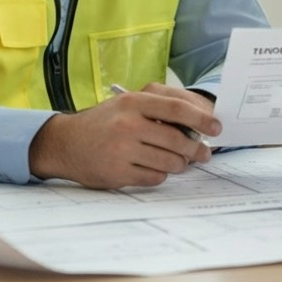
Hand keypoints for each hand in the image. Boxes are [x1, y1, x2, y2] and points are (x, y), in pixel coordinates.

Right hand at [28, 83, 221, 188]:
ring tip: (179, 161)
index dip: (201, 118)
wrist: (65, 143)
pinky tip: (154, 168)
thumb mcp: (127, 105)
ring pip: (170, 162)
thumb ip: (159, 110)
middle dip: (197, 149)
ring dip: (180, 164)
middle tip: (205, 153)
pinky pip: (155, 178)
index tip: (216, 127)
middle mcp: (128, 125)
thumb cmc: (104, 122)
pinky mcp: (118, 173)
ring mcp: (122, 151)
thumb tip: (198, 124)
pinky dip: (161, 174)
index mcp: (133, 102)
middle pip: (177, 140)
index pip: (177, 109)